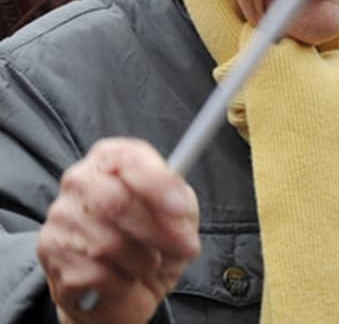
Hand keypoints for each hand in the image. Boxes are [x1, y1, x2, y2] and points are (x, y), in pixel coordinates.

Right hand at [37, 138, 200, 323]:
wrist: (121, 283)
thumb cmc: (151, 236)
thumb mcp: (178, 212)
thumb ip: (180, 203)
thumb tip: (178, 208)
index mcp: (112, 158)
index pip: (129, 159)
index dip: (158, 184)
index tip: (181, 209)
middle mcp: (80, 180)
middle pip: (117, 204)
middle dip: (158, 232)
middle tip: (185, 248)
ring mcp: (61, 216)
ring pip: (108, 244)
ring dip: (142, 262)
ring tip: (149, 264)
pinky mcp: (50, 252)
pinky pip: (95, 273)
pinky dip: (122, 282)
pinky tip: (124, 278)